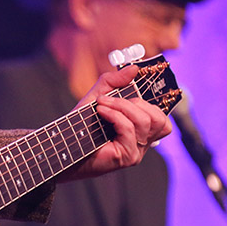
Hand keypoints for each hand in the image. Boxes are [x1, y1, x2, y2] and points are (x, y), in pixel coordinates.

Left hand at [62, 65, 171, 179]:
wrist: (65, 145)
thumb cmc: (81, 126)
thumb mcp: (99, 97)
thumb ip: (114, 82)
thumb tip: (134, 68)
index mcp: (141, 132)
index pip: (161, 119)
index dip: (149, 101)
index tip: (129, 91)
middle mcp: (142, 144)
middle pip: (158, 119)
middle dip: (134, 102)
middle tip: (110, 100)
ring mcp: (136, 152)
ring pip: (144, 121)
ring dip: (122, 106)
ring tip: (102, 104)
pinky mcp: (127, 157)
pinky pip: (129, 128)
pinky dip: (114, 115)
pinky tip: (101, 112)